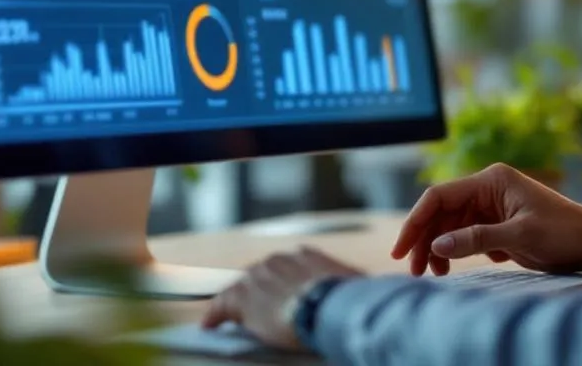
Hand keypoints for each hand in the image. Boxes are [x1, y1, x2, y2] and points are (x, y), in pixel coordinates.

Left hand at [201, 247, 363, 350]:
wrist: (325, 304)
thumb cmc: (345, 297)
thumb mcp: (355, 286)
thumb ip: (354, 285)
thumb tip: (372, 288)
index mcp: (305, 256)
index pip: (288, 265)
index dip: (284, 281)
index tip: (285, 291)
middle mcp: (277, 261)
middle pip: (261, 274)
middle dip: (260, 290)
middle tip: (261, 307)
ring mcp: (256, 277)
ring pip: (240, 288)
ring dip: (236, 301)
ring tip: (231, 315)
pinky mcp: (240, 298)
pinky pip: (222, 305)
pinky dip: (215, 315)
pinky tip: (210, 324)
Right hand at [392, 163, 581, 276]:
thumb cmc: (563, 234)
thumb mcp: (520, 238)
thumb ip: (477, 239)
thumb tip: (438, 245)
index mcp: (491, 180)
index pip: (439, 197)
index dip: (415, 222)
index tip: (400, 249)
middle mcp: (487, 188)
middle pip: (441, 211)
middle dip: (424, 239)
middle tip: (414, 270)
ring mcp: (492, 204)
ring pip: (451, 224)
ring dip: (439, 247)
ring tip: (434, 274)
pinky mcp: (497, 222)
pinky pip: (466, 233)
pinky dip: (456, 250)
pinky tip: (454, 267)